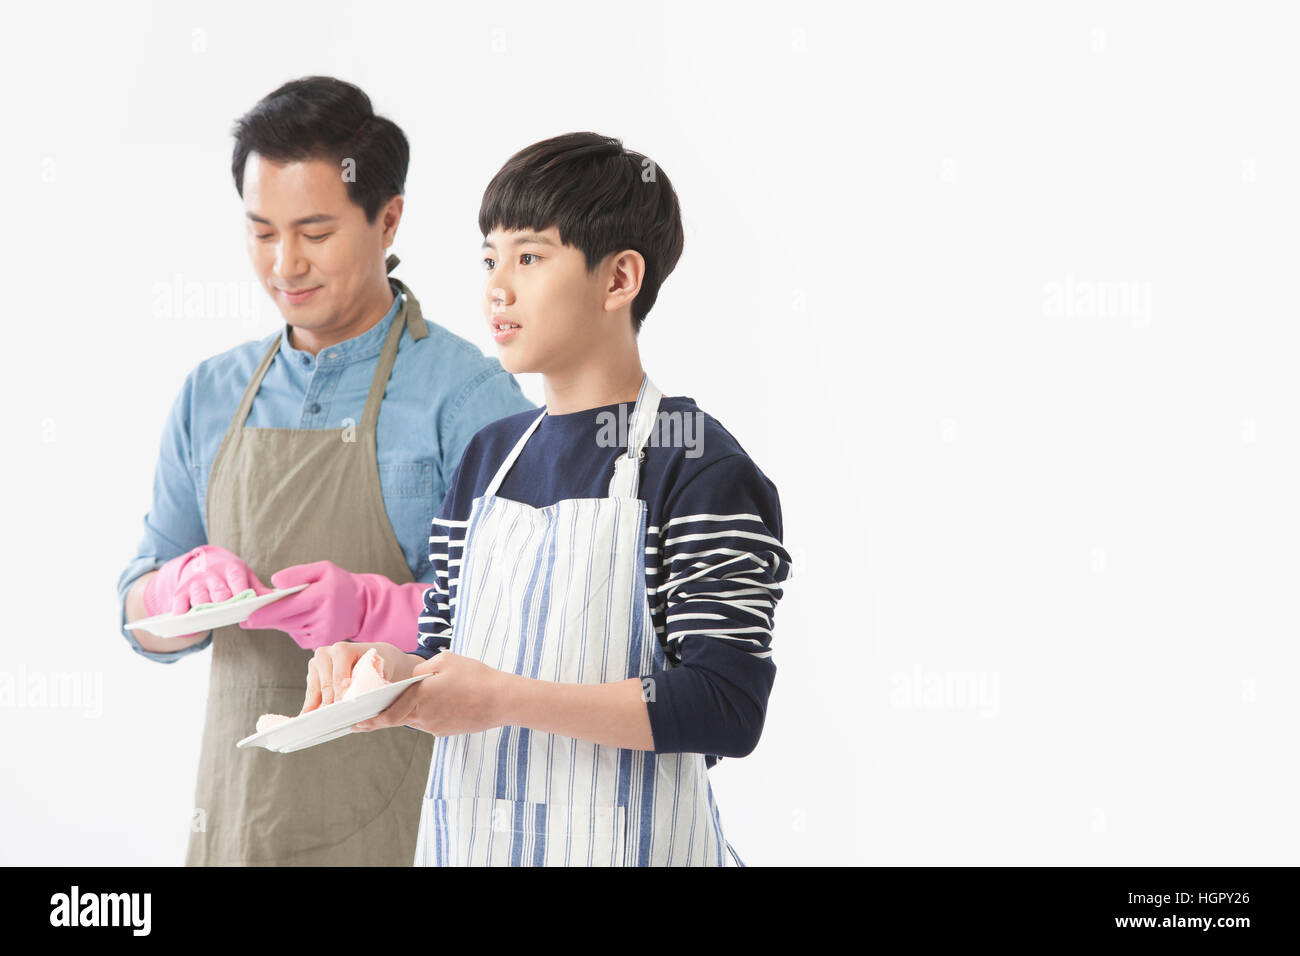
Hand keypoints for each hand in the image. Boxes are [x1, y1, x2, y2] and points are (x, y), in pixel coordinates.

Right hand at [143, 546, 267, 634]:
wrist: (206, 559)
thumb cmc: (231, 574)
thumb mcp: (246, 576)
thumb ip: (260, 589)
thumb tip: (276, 602)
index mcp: (232, 570)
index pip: (237, 581)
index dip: (241, 593)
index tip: (245, 604)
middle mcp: (213, 574)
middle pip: (218, 592)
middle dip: (223, 604)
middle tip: (227, 614)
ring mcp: (196, 582)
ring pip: (199, 598)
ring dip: (202, 609)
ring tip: (206, 620)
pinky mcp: (181, 590)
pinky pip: (179, 603)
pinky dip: (180, 612)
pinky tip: (183, 622)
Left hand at [239, 560, 363, 649]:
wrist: (363, 607)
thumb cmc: (340, 584)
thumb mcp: (323, 569)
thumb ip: (297, 573)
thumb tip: (274, 583)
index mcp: (322, 596)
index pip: (287, 607)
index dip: (265, 613)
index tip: (246, 617)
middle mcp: (323, 618)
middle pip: (284, 621)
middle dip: (264, 618)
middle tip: (246, 617)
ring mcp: (322, 633)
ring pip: (289, 628)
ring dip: (279, 621)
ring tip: (279, 610)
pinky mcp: (320, 643)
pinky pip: (297, 635)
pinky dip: (293, 626)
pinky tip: (300, 617)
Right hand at [300, 642, 416, 713]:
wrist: (374, 657)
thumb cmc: (378, 664)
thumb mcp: (380, 670)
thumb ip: (372, 679)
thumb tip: (364, 697)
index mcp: (343, 649)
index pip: (339, 676)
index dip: (341, 694)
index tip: (342, 708)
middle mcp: (326, 653)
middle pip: (326, 684)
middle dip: (330, 703)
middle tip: (333, 720)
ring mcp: (316, 663)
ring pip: (315, 689)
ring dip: (318, 706)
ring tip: (321, 723)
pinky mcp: (312, 674)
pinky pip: (311, 693)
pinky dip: (312, 705)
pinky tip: (311, 717)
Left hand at [352, 651, 508, 735]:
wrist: (503, 700)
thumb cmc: (476, 676)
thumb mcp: (447, 660)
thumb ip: (423, 667)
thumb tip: (411, 677)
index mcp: (421, 695)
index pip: (387, 713)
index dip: (369, 719)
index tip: (354, 722)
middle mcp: (424, 715)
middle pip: (394, 721)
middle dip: (375, 722)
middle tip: (358, 724)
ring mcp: (435, 726)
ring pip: (411, 720)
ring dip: (402, 715)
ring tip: (396, 707)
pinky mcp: (445, 731)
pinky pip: (427, 722)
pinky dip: (424, 715)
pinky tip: (434, 705)